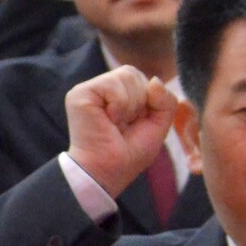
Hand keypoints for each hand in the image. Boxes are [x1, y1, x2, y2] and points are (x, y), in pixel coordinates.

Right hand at [64, 63, 181, 200]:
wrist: (106, 171)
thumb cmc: (128, 154)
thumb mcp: (158, 124)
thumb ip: (166, 100)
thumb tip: (154, 80)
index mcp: (117, 94)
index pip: (141, 78)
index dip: (148, 100)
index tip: (134, 123)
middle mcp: (101, 89)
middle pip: (133, 73)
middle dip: (140, 101)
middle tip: (125, 123)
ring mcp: (88, 90)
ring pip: (126, 75)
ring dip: (130, 104)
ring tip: (116, 123)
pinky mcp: (80, 94)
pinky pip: (112, 84)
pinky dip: (119, 105)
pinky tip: (108, 120)